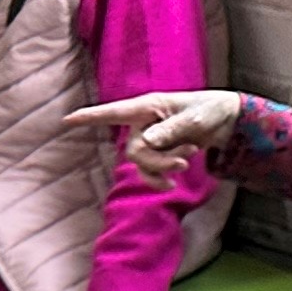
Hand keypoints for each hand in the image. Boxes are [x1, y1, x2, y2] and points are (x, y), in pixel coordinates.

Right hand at [68, 89, 244, 181]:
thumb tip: (147, 141)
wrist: (223, 121)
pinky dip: (159, 178)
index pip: (113, 112)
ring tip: (189, 159)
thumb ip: (171, 130)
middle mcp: (141, 123)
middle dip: (159, 160)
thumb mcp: (195, 119)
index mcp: (147, 106)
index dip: (90, 117)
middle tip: (186, 159)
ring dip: (164, 167)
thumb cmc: (208, 111)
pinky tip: (171, 183)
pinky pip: (147, 171)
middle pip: (135, 151)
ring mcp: (147, 139)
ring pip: (142, 163)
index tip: (67, 120)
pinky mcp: (155, 152)